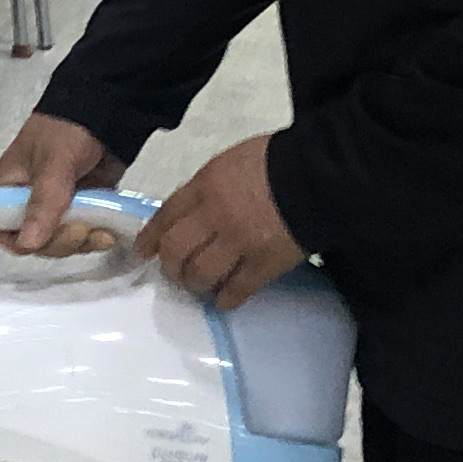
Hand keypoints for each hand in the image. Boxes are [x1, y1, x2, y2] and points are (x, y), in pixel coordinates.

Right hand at [0, 111, 125, 249]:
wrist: (108, 108)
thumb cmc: (70, 129)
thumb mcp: (54, 162)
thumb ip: (43, 202)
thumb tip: (27, 244)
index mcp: (11, 187)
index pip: (2, 227)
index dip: (19, 240)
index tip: (43, 241)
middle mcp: (31, 200)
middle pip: (37, 240)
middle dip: (61, 241)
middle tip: (83, 230)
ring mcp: (60, 204)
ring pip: (64, 240)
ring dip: (83, 242)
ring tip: (102, 233)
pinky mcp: (85, 206)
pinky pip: (86, 232)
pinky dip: (97, 236)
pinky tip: (109, 232)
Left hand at [140, 135, 305, 307]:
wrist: (318, 174)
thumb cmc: (274, 161)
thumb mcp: (228, 163)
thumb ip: (205, 188)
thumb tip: (189, 213)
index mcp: (205, 185)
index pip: (166, 215)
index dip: (151, 237)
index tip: (143, 251)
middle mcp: (215, 216)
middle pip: (176, 250)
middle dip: (171, 266)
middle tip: (175, 272)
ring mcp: (240, 242)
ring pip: (201, 274)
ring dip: (196, 284)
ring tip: (200, 286)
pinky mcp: (265, 263)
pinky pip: (237, 289)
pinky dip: (226, 298)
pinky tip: (224, 300)